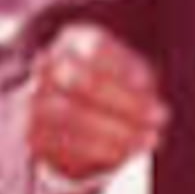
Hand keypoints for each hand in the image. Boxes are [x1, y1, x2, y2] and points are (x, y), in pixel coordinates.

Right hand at [25, 24, 169, 183]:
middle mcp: (47, 66)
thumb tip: (151, 110)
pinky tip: (125, 153)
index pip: (97, 48)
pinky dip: (100, 150)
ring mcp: (34, 99)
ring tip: (149, 139)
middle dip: (126, 102)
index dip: (125, 68)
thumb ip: (138, 82)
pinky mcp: (33, 134)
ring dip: (117, 131)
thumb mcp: (129, 72)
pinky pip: (64, 145)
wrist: (65, 108)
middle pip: (85, 81)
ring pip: (73, 116)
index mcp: (72, 40)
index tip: (149, 85)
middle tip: (161, 116)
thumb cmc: (110, 82)